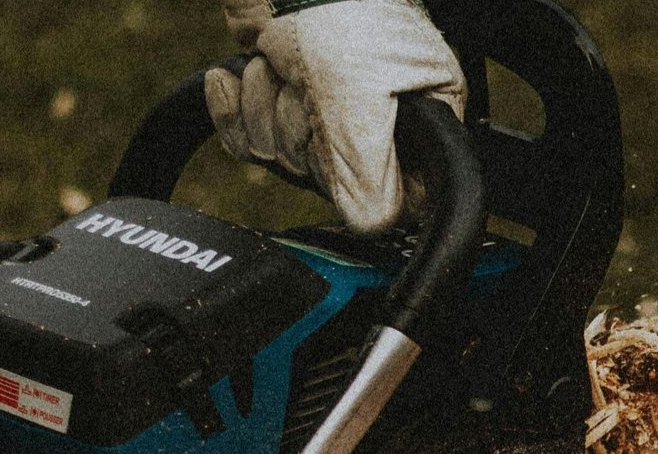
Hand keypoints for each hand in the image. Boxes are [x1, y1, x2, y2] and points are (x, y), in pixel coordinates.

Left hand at [207, 0, 465, 232]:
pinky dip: (233, 108)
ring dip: (264, 110)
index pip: (396, 198)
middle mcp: (381, 122)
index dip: (356, 181)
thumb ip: (369, 175)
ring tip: (279, 65)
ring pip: (283, 158)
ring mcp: (329, 113)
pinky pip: (249, 139)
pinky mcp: (283, 99)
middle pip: (327, 178)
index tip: (337, 144)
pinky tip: (233, 77)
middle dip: (298, 131)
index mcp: (425, 121)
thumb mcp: (359, 94)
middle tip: (308, 87)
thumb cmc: (342, 5)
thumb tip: (372, 227)